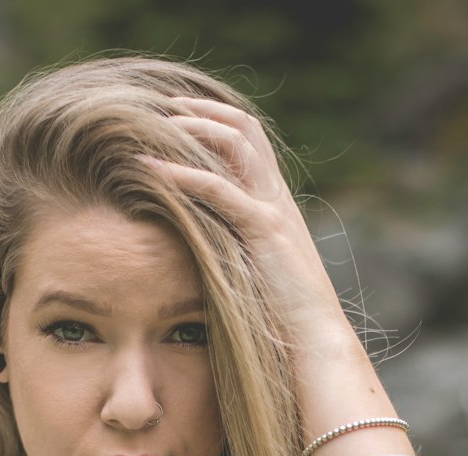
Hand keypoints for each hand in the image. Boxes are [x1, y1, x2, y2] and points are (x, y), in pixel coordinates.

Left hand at [147, 97, 346, 351]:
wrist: (315, 338)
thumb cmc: (283, 316)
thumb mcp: (255, 273)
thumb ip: (235, 250)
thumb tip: (199, 250)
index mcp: (277, 204)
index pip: (250, 141)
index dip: (216, 119)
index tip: (177, 116)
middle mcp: (278, 197)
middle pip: (244, 128)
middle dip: (202, 110)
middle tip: (160, 105)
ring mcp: (273, 209)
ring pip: (234, 144)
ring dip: (191, 128)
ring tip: (152, 123)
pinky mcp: (265, 230)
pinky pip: (219, 189)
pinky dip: (183, 174)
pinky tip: (152, 169)